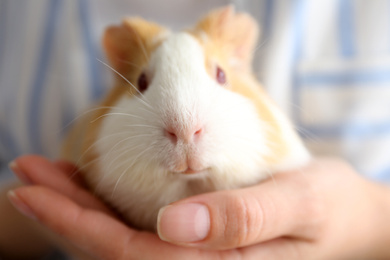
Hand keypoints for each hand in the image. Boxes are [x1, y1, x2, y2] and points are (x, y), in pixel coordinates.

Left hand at [8, 156, 389, 258]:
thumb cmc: (334, 208)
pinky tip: (92, 190)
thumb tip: (174, 226)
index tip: (34, 189)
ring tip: (47, 177)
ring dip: (81, 211)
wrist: (352, 219)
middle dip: (65, 215)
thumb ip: (245, 218)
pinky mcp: (202, 245)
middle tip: (25, 174)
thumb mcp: (302, 204)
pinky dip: (109, 211)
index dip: (78, 225)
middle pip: (116, 253)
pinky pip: (143, 235)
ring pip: (124, 245)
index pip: (133, 256)